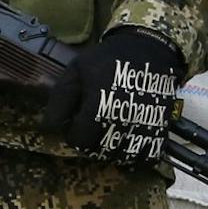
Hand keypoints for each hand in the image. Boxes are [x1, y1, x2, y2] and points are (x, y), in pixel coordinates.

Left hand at [46, 26, 183, 165]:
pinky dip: (134, 155)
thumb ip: (60, 99)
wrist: (148, 50)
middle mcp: (122, 122)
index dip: (72, 133)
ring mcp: (143, 129)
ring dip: (110, 150)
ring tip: (108, 131)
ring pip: (120, 158)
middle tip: (91, 125)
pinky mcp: (160, 131)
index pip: (79, 140)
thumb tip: (47, 127)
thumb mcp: (76, 71)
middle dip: (90, 142)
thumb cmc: (107, 60)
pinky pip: (145, 158)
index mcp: (99, 107)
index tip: (76, 121)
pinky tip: (127, 139)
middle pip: (98, 152)